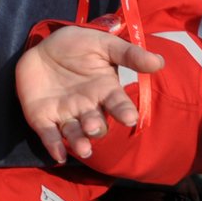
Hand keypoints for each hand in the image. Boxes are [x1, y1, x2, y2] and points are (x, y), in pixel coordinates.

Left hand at [15, 25, 164, 162]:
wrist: (43, 46)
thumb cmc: (77, 46)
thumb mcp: (103, 44)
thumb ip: (128, 54)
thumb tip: (159, 62)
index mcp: (105, 91)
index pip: (118, 104)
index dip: (124, 111)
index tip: (129, 118)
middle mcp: (87, 107)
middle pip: (96, 123)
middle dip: (96, 127)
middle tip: (94, 127)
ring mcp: (65, 114)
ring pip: (75, 133)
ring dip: (80, 142)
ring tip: (83, 149)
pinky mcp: (43, 118)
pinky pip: (49, 135)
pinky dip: (54, 146)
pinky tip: (58, 156)